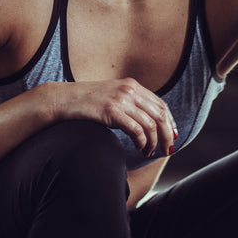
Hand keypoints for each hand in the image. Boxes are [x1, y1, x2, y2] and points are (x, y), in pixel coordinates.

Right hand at [43, 78, 177, 156]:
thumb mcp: (113, 97)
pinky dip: (142, 142)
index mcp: (132, 85)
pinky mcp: (112, 111)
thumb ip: (130, 104)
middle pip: (160, 115)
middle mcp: (130, 90)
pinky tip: (140, 148)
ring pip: (150, 124)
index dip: (170, 122)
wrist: (63, 99)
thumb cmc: (87, 103)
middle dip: (167, 134)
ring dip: (154, 142)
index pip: (161, 104)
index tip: (173, 135)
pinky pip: (136, 130)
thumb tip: (148, 122)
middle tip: (168, 149)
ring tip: (149, 152)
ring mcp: (121, 100)